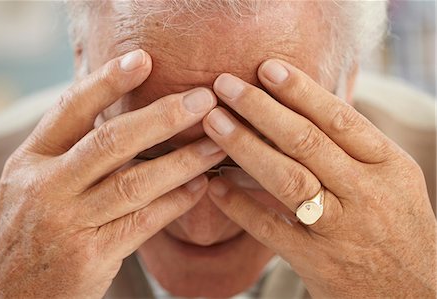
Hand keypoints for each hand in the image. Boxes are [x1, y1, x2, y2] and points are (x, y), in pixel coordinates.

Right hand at [0, 50, 224, 297]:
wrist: (8, 296)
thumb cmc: (28, 235)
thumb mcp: (33, 186)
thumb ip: (70, 156)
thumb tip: (124, 122)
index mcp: (30, 161)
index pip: (71, 110)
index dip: (108, 82)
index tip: (144, 60)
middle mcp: (46, 186)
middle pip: (110, 140)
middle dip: (162, 117)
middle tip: (203, 99)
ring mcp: (68, 222)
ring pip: (134, 182)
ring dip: (182, 161)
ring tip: (216, 144)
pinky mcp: (90, 256)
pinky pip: (143, 222)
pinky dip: (175, 202)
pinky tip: (200, 187)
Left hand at [203, 59, 435, 297]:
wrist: (416, 293)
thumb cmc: (399, 227)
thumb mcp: (392, 180)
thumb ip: (355, 148)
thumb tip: (303, 109)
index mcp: (389, 166)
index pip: (340, 118)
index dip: (300, 90)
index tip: (267, 68)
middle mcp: (366, 194)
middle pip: (306, 141)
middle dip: (261, 109)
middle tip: (225, 85)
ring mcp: (340, 229)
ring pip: (287, 179)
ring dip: (245, 147)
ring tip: (214, 123)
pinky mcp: (316, 262)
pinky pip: (270, 229)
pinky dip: (239, 206)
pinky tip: (214, 186)